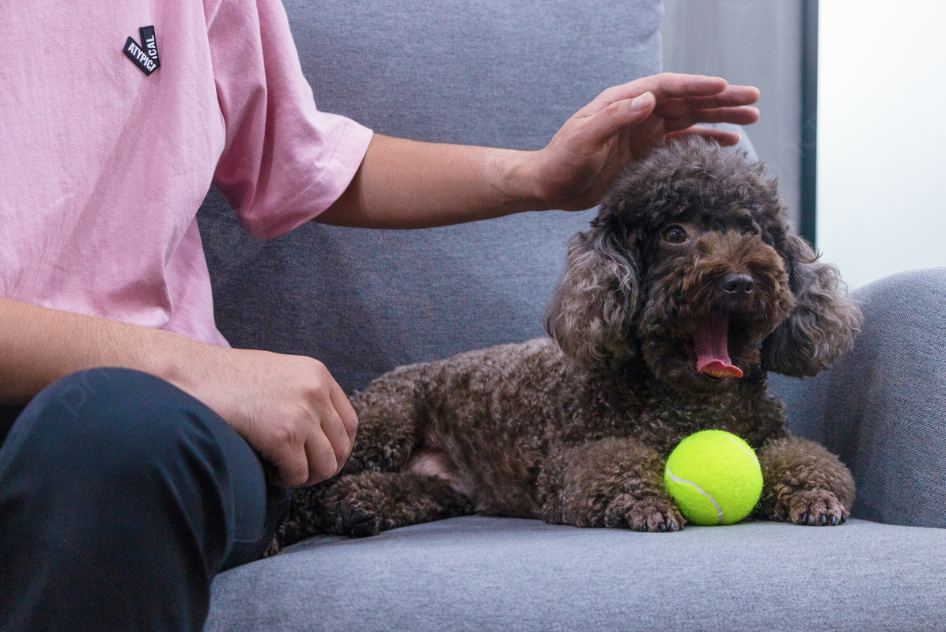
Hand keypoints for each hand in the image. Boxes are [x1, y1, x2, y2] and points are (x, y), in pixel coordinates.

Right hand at [198, 348, 358, 487]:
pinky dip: (284, 480)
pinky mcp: (283, 436)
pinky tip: (267, 469)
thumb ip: (305, 395)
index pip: (350, 423)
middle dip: (321, 467)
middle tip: (297, 470)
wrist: (192, 375)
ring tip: (282, 470)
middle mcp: (316, 391)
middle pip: (341, 448)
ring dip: (305, 476)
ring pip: (325, 466)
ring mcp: (302, 413)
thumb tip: (323, 435)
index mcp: (318, 374)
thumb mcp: (279, 374)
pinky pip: (298, 475)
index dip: (339, 448)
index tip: (320, 459)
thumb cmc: (227, 379)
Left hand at [529, 73, 760, 210]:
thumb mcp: (584, 138)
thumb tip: (648, 100)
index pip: (666, 87)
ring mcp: (643, 133)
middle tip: (753, 99)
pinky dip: (705, 141)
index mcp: (622, 102)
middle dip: (720, 99)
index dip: (696, 85)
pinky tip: (728, 143)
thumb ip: (614, 118)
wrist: (549, 185)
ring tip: (751, 118)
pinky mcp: (645, 154)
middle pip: (686, 101)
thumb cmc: (561, 160)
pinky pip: (682, 143)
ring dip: (720, 119)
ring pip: (690, 120)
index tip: (723, 85)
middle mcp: (637, 113)